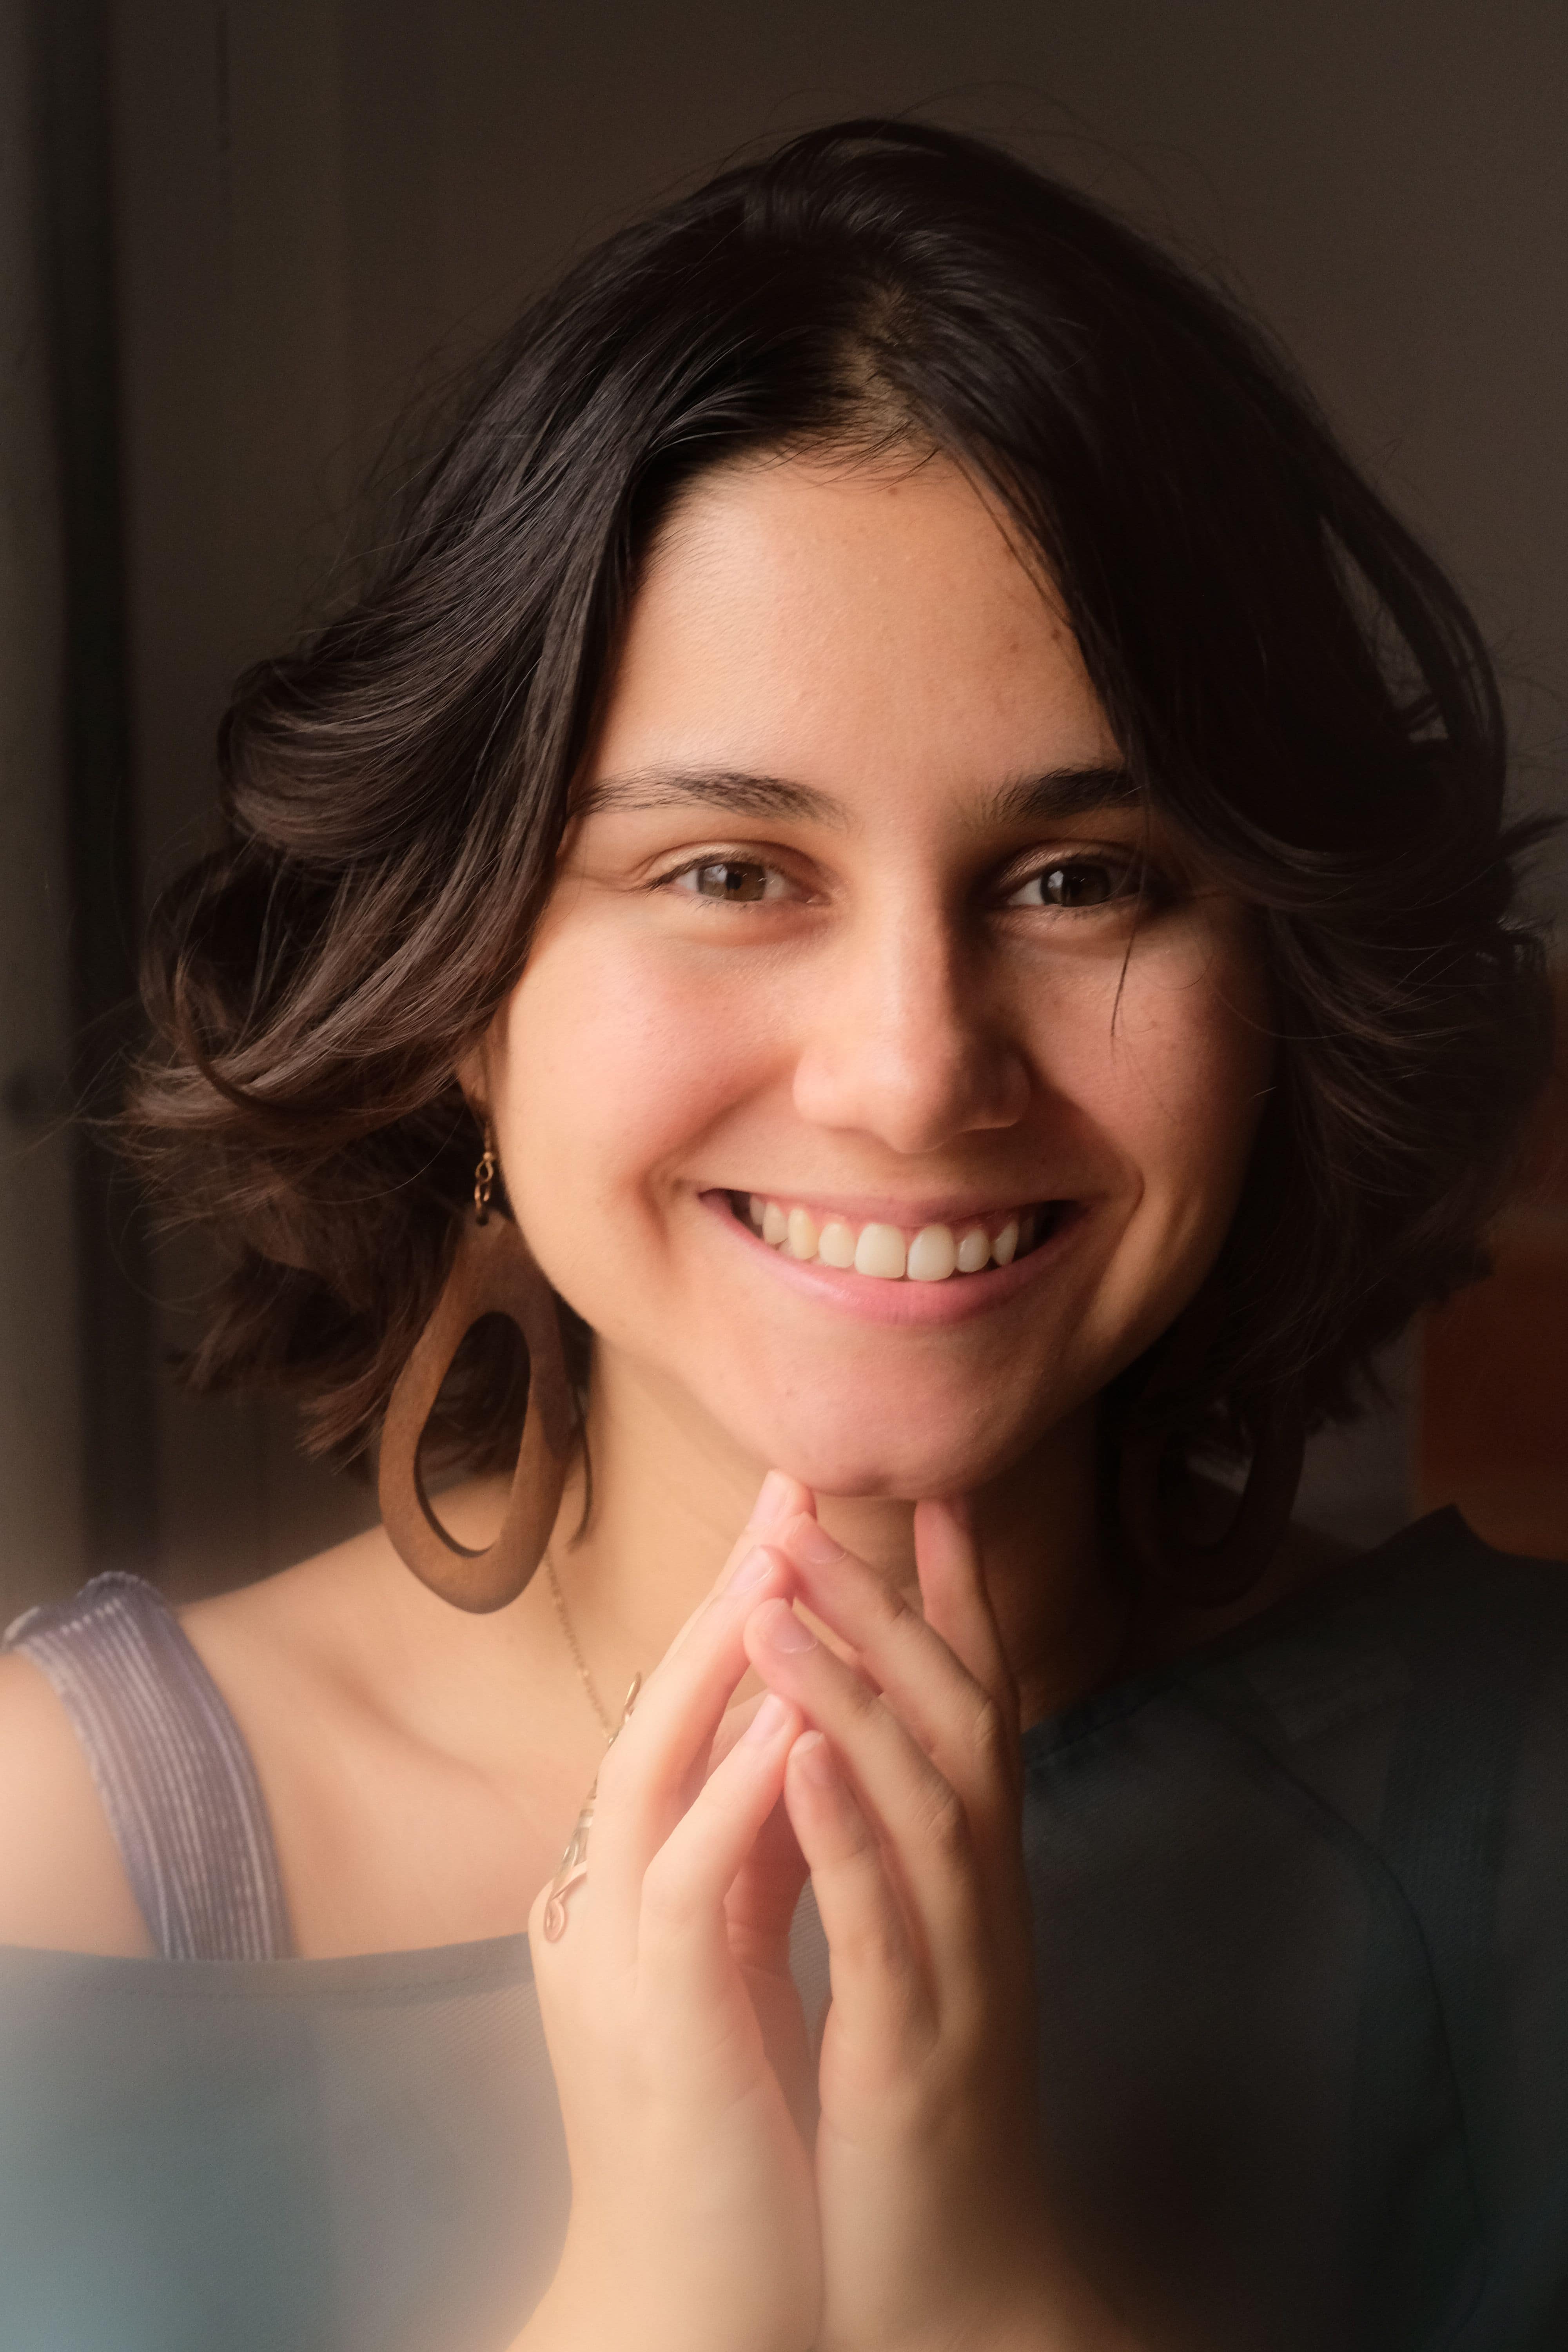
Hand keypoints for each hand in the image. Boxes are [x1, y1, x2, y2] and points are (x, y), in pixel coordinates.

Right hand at [521, 1476, 820, 2351]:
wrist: (682, 2301)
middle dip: (727, 1598)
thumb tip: (781, 1749)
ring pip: (652, 1781)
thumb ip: (741, 1863)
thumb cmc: (716, 2134)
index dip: (741, 1611)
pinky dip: (734, 1801)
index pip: (685, 1723)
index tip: (802, 1510)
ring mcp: (616, 1963)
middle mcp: (605, 1905)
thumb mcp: (727, 1969)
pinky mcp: (656, 2030)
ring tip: (776, 1561)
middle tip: (787, 1484)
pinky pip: (688, 1892)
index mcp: (635, 1892)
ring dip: (717, 1669)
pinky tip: (780, 1725)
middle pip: (659, 1718)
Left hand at [745, 1495, 1132, 2351]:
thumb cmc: (911, 2107)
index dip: (954, 1596)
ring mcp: (960, 1970)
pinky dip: (843, 1829)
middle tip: (818, 1506)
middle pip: (952, 1719)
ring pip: (921, 1798)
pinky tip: (797, 1757)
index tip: (924, 1489)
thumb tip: (836, 1738)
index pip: (972, 1704)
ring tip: (781, 1598)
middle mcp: (983, 1901)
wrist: (952, 2286)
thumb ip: (887, 1848)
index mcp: (972, 1877)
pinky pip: (883, 1920)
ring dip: (849, 1691)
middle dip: (887, 1606)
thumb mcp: (905, 1955)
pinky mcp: (916, 2049)